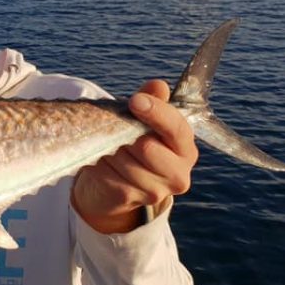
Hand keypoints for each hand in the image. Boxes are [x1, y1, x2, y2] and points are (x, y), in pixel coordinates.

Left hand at [71, 80, 197, 233]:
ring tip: (109, 144)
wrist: (113, 183)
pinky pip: (108, 173)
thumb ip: (153, 101)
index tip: (135, 101)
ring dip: (110, 148)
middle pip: (147, 147)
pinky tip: (100, 159)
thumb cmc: (133, 143)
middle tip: (116, 128)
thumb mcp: (143, 120)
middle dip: (126, 134)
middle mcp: (177, 174)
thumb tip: (158, 86)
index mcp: (185, 148)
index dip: (156, 112)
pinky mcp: (130, 198)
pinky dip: (99, 162)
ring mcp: (154, 191)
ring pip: (124, 160)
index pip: (176, 128)